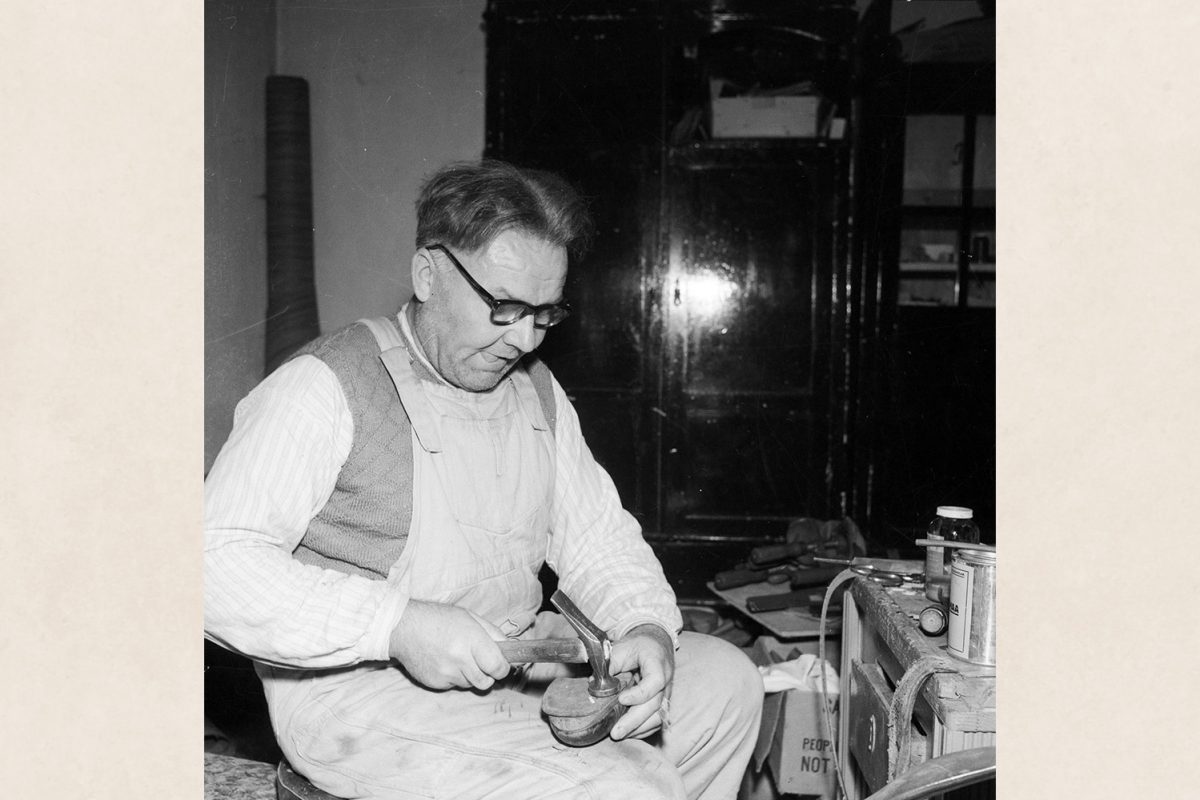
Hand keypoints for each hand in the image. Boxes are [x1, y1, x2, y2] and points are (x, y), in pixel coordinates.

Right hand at [388, 600, 511, 690]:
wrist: (404, 627)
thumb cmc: (439, 618)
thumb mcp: (470, 618)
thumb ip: (493, 633)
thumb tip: (513, 648)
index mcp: (472, 640)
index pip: (498, 667)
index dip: (503, 668)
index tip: (501, 663)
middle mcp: (460, 660)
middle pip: (487, 681)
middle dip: (488, 674)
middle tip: (481, 661)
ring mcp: (446, 674)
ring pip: (471, 684)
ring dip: (470, 675)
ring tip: (458, 657)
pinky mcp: (435, 683)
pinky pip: (454, 686)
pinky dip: (454, 677)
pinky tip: (445, 662)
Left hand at [606, 624, 674, 739]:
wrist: (654, 645)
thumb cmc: (637, 646)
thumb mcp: (622, 647)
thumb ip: (609, 664)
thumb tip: (593, 683)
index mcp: (657, 662)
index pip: (655, 681)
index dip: (639, 694)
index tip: (621, 699)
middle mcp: (666, 680)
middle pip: (655, 705)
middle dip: (634, 721)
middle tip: (615, 733)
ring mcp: (666, 694)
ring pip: (658, 717)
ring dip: (638, 728)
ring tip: (619, 734)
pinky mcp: (662, 704)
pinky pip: (656, 721)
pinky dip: (642, 729)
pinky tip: (627, 732)